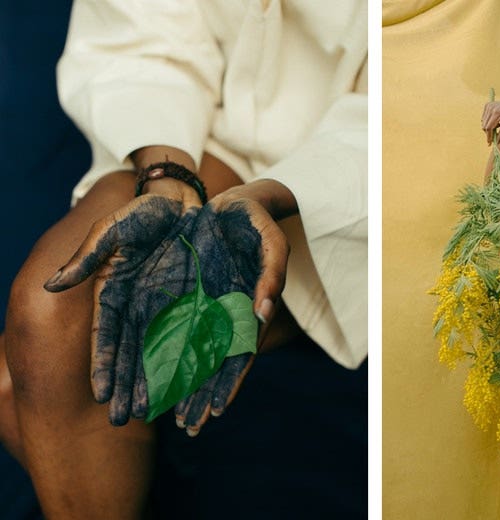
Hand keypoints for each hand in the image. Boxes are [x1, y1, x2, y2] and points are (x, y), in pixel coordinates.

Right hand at [44, 187, 201, 425]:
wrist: (182, 202)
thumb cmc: (144, 213)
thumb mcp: (113, 229)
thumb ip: (88, 256)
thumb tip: (52, 284)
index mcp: (117, 295)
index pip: (108, 337)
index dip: (104, 365)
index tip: (101, 395)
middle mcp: (143, 308)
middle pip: (134, 353)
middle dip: (129, 385)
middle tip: (124, 419)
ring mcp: (172, 307)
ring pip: (164, 352)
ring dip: (160, 382)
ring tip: (156, 413)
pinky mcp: (199, 302)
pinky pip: (197, 336)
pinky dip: (195, 360)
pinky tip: (193, 387)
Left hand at [173, 179, 292, 435]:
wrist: (231, 206)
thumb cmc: (255, 223)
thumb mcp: (271, 244)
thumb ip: (272, 275)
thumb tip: (261, 312)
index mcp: (246, 307)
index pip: (239, 353)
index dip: (230, 381)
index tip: (218, 411)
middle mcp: (223, 314)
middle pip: (212, 361)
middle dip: (200, 394)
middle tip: (188, 429)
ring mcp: (202, 307)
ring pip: (188, 351)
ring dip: (177, 383)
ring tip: (163, 415)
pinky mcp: (183, 296)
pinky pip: (169, 328)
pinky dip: (161, 354)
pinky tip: (148, 375)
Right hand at [481, 99, 499, 144]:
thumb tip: (496, 142)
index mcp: (497, 112)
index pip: (489, 127)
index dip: (489, 136)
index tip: (489, 143)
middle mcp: (491, 107)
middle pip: (485, 126)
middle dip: (489, 133)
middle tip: (496, 136)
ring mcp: (489, 105)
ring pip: (483, 123)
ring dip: (490, 127)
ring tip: (499, 125)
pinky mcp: (487, 105)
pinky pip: (484, 118)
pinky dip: (489, 122)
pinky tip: (497, 120)